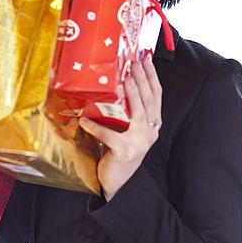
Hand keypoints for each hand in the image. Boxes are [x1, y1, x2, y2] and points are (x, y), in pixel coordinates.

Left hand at [78, 54, 162, 200]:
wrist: (119, 183)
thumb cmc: (120, 153)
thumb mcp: (128, 131)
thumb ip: (127, 113)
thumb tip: (115, 86)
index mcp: (152, 125)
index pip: (156, 96)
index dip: (152, 76)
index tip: (146, 59)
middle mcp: (150, 132)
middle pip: (150, 100)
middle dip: (143, 78)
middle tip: (134, 62)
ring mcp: (139, 142)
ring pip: (139, 113)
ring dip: (132, 93)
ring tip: (124, 78)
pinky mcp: (125, 151)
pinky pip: (109, 135)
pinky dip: (96, 127)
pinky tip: (85, 120)